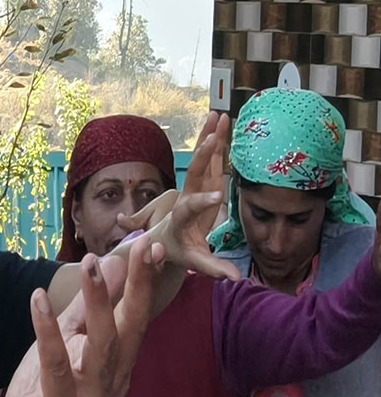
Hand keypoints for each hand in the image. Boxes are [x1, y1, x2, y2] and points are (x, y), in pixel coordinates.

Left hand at [0, 235, 162, 396]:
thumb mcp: (62, 347)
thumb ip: (84, 312)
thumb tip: (110, 266)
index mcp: (117, 369)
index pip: (136, 321)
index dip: (145, 284)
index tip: (152, 246)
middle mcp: (112, 385)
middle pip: (130, 330)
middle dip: (138, 288)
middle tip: (142, 248)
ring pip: (101, 347)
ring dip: (97, 304)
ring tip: (91, 265)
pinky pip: (57, 368)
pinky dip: (48, 334)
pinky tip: (38, 302)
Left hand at [123, 111, 237, 282]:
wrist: (159, 240)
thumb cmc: (175, 252)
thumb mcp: (193, 262)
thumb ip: (212, 269)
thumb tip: (236, 280)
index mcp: (181, 217)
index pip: (190, 208)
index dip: (202, 203)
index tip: (217, 197)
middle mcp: (186, 198)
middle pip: (193, 175)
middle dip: (203, 157)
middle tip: (213, 138)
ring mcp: (194, 187)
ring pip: (201, 161)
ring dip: (209, 139)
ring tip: (218, 116)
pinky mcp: (202, 183)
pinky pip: (210, 160)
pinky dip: (217, 142)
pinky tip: (223, 122)